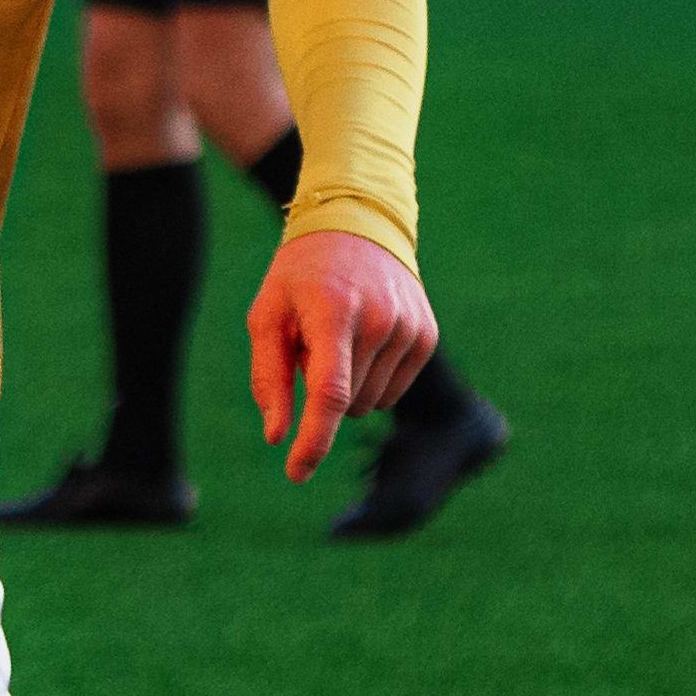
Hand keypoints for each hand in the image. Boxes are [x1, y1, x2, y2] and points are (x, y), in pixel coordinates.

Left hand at [246, 226, 438, 478]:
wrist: (358, 222)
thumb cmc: (301, 275)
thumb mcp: (268, 314)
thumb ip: (269, 377)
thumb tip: (278, 437)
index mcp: (335, 311)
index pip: (329, 393)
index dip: (314, 440)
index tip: (297, 472)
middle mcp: (381, 320)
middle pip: (346, 403)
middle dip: (321, 389)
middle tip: (312, 341)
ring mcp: (410, 327)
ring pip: (369, 404)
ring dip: (348, 386)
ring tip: (339, 335)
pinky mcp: (427, 336)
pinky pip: (393, 392)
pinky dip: (371, 380)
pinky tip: (364, 341)